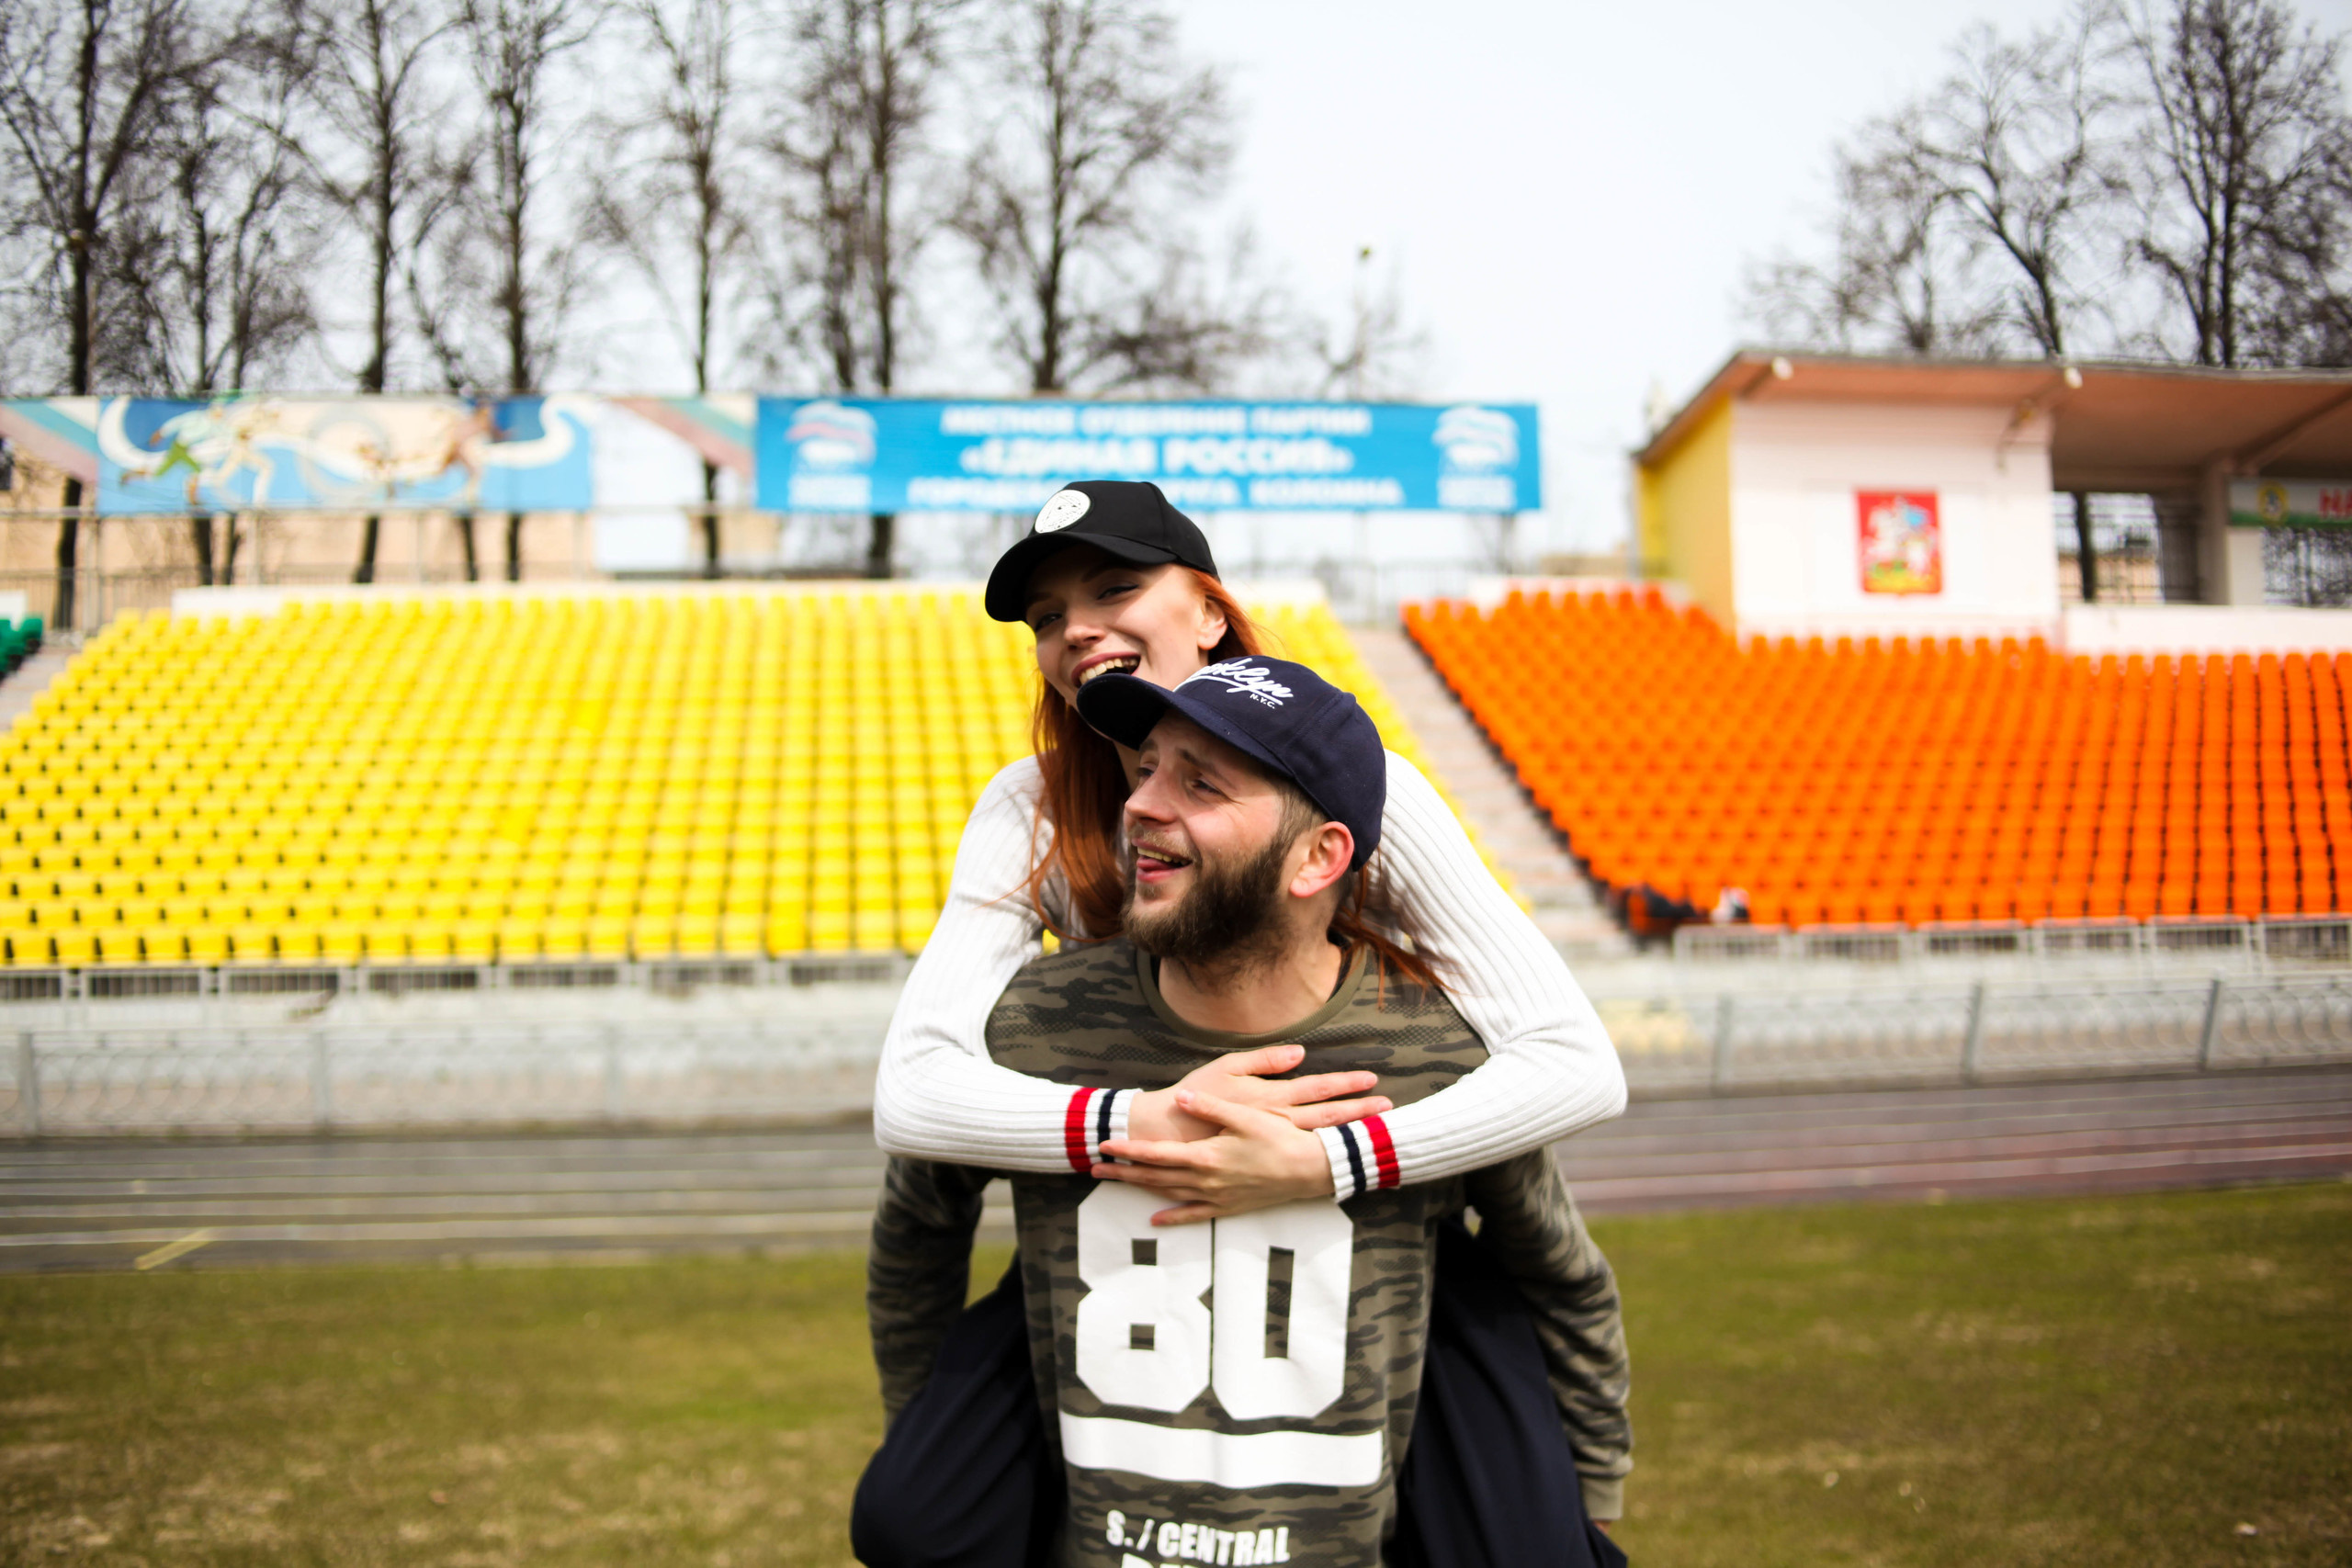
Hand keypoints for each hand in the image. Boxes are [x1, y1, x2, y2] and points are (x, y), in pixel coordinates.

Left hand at [1095, 1087, 1340, 1224]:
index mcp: (1206, 1157)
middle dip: (1124, 1172)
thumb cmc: (1280, 1139)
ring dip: (1141, 1189)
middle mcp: (1205, 1181)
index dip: (1129, 1150)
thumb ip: (1211, 1108)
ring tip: (1118, 1183)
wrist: (1310, 1170)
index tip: (1106, 1144)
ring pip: (1169, 1194)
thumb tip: (1182, 1098)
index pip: (1157, 1154)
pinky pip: (1194, 1215)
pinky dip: (1173, 1217)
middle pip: (1155, 1177)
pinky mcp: (1228, 1206)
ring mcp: (1216, 1197)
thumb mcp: (1246, 1116)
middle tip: (1095, 1168)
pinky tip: (1156, 1219)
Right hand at [1125, 1044, 1389, 1142]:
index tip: (1373, 1081)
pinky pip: (1297, 1160)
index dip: (1345, 1085)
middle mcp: (1277, 1123)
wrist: (1167, 1134)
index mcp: (1270, 1098)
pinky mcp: (1263, 1157)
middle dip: (1358, 1112)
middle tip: (1388, 1108)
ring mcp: (1271, 1144)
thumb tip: (1299, 1053)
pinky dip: (1320, 1160)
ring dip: (1347, 1134)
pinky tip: (1337, 1161)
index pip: (1317, 1090)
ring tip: (1373, 1133)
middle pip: (1326, 1117)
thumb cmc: (1195, 1096)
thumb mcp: (1227, 1068)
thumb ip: (1264, 1060)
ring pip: (1317, 1139)